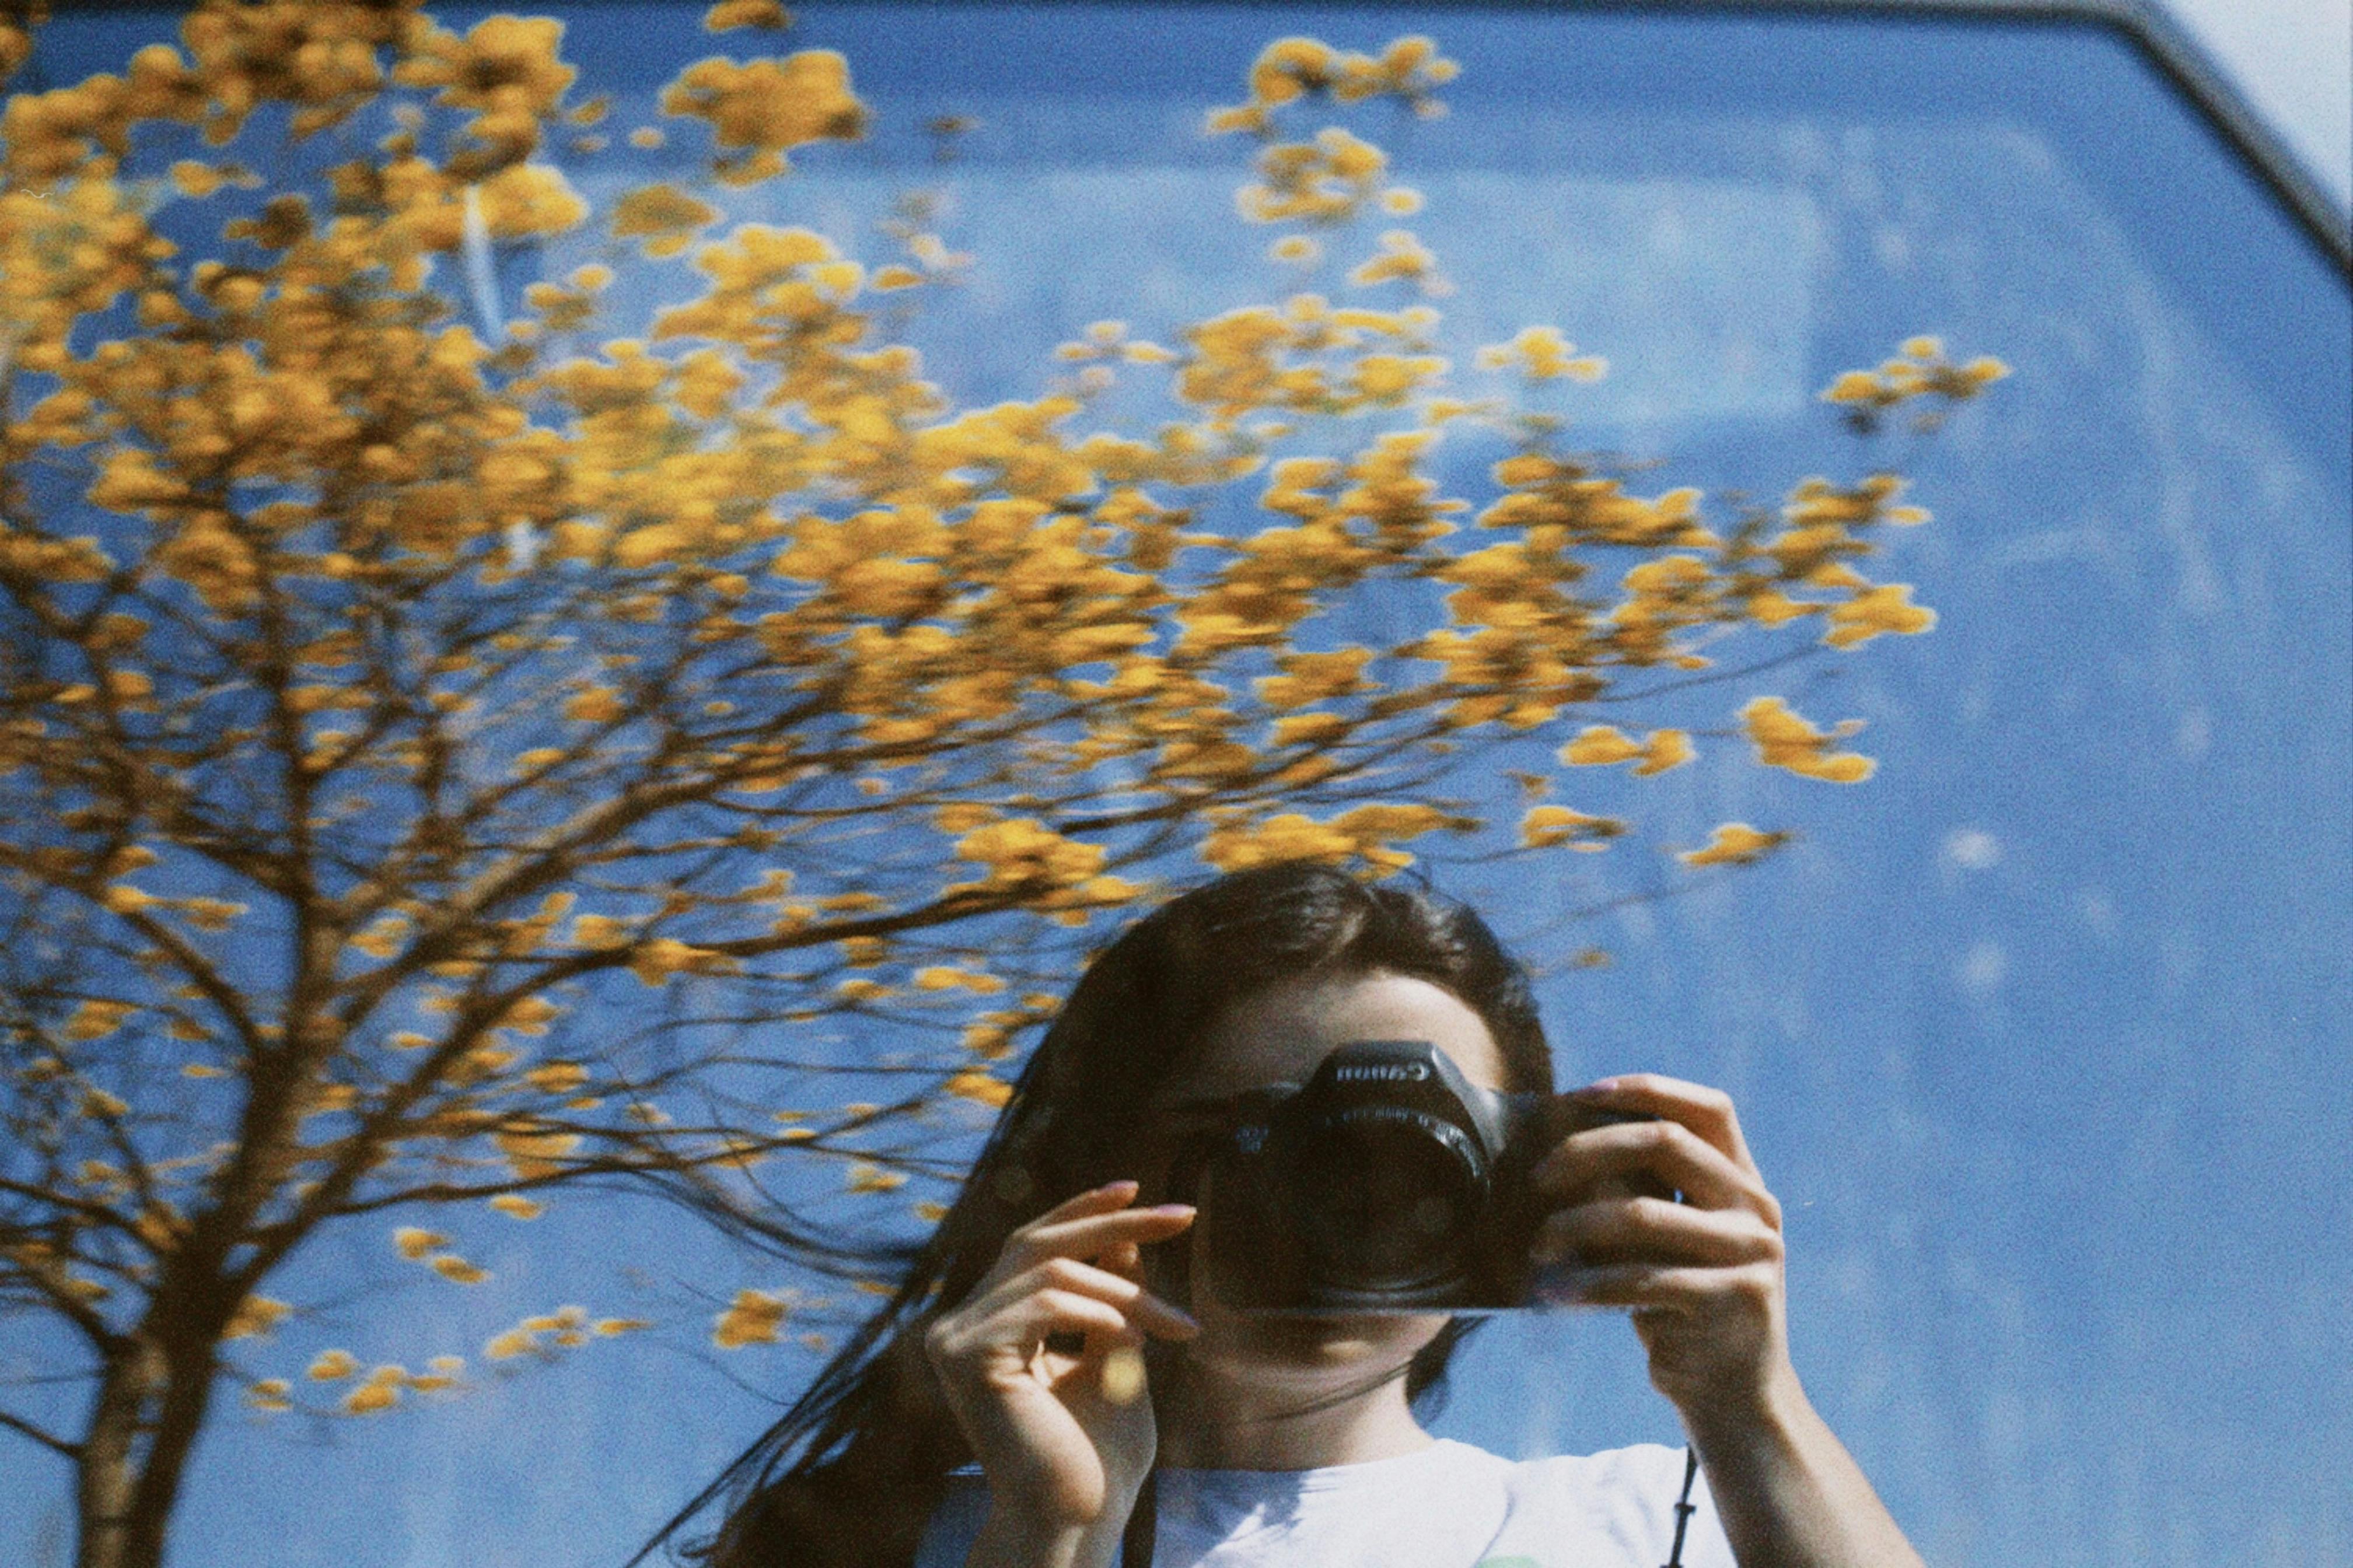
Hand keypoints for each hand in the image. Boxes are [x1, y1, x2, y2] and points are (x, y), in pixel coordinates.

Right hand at [923, 1179, 1200, 1531]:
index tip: (1141, 1189)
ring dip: (1127, 1292)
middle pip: (1038, 1242)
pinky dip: (1101, 1314)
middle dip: (1115, 1224)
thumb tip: (1122, 1232)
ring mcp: (954, 1338)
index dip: (1082, 1211)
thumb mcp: (1116, 1351)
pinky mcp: (965, 1356)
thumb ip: (1110, 1293)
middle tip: (1182, 1216)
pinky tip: (1135, 1344)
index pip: (1033, 1245)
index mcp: (989, 1322)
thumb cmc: (1098, 1452)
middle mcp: (960, 1324)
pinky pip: (1045, 1304)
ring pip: (1052, 1272)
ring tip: (1175, 1326)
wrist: (1078, 1518)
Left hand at [1526, 1075, 1791, 1427]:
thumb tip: (1565, 1145)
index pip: (1709, 1108)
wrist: (1733, 1399)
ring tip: (1538, 1245)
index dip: (1645, 1090)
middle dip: (1590, 1149)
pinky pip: (1640, 1278)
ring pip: (1643, 1212)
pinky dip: (1588, 1283)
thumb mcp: (1668, 1243)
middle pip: (1667, 1142)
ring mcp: (1751, 1254)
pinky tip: (1554, 1293)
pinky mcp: (1732, 1300)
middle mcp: (1757, 1210)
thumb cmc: (1682, 1310)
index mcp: (1746, 1184)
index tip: (1579, 1095)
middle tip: (1538, 1176)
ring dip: (1575, 1224)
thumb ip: (1643, 1194)